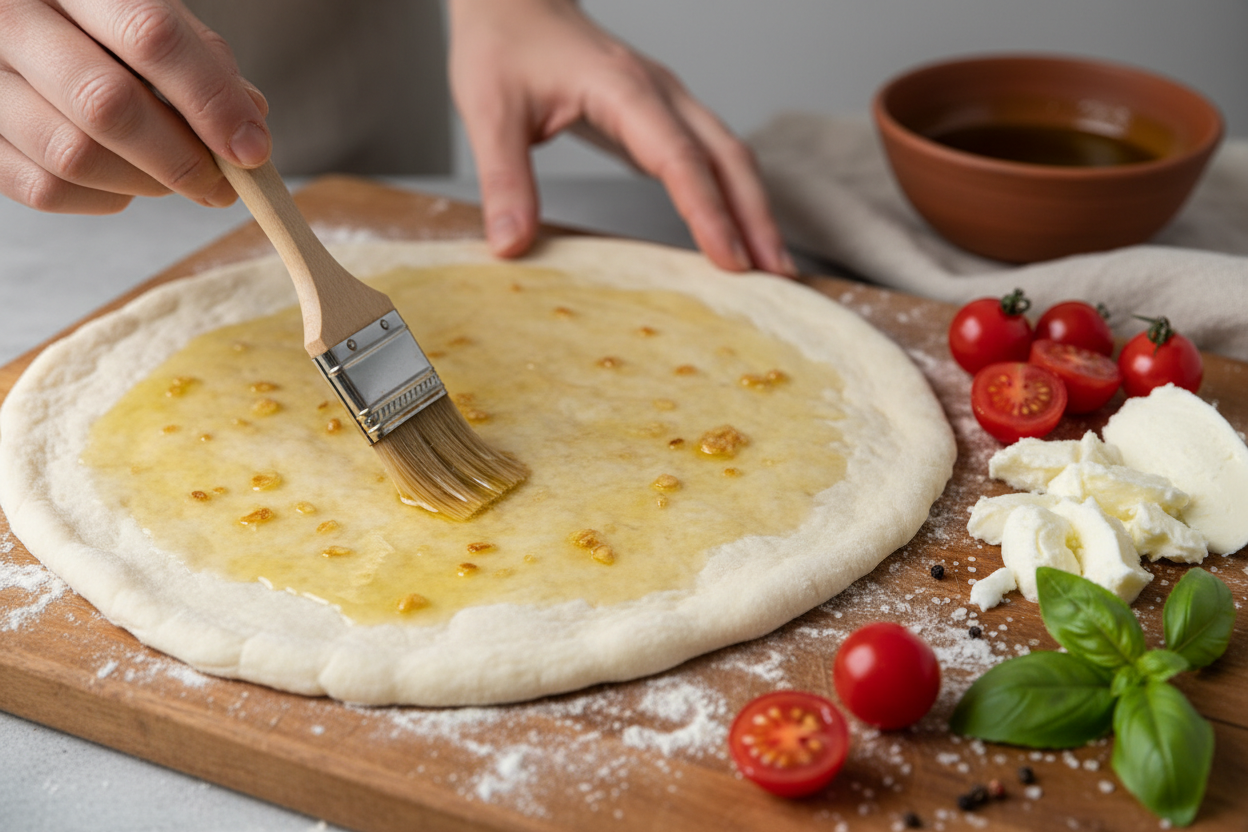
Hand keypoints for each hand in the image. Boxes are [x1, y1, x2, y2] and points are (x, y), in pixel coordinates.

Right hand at [0, 0, 269, 213]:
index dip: (210, 100)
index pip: (150, 35)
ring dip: (145, 183)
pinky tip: (123, 181)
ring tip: (171, 177)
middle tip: (221, 185)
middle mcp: (11, 19)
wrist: (15, 29)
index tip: (251, 150)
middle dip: (181, 158)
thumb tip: (249, 121)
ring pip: (75, 156)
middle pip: (107, 104)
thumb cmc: (95, 28)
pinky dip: (104, 198)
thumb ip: (200, 61)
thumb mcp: (146, 17)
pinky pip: (46, 189)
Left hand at [448, 0, 794, 275]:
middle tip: (777, 275)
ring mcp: (667, 102)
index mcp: (622, 88)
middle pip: (728, 156)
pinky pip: (711, 156)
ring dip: (754, 208)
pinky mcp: (663, 115)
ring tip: (772, 265)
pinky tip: (738, 233)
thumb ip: (504, 180)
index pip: (679, 158)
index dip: (708, 212)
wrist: (512, 2)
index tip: (729, 261)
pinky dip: (732, 195)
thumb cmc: (502, 47)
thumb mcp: (488, 112)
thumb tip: (510, 245)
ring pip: (730, 155)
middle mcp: (659, 92)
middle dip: (756, 217)